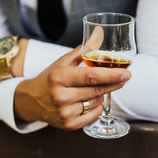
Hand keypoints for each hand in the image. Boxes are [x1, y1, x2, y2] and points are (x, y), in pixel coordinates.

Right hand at [14, 45, 130, 130]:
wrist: (31, 100)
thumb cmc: (49, 79)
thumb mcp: (63, 62)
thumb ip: (84, 49)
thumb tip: (100, 33)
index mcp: (59, 77)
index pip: (91, 76)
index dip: (111, 75)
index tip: (126, 73)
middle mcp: (61, 96)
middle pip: (97, 90)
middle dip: (114, 83)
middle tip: (123, 77)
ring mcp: (65, 112)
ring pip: (97, 102)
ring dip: (102, 94)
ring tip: (95, 89)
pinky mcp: (69, 125)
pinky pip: (93, 115)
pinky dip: (96, 107)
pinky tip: (90, 100)